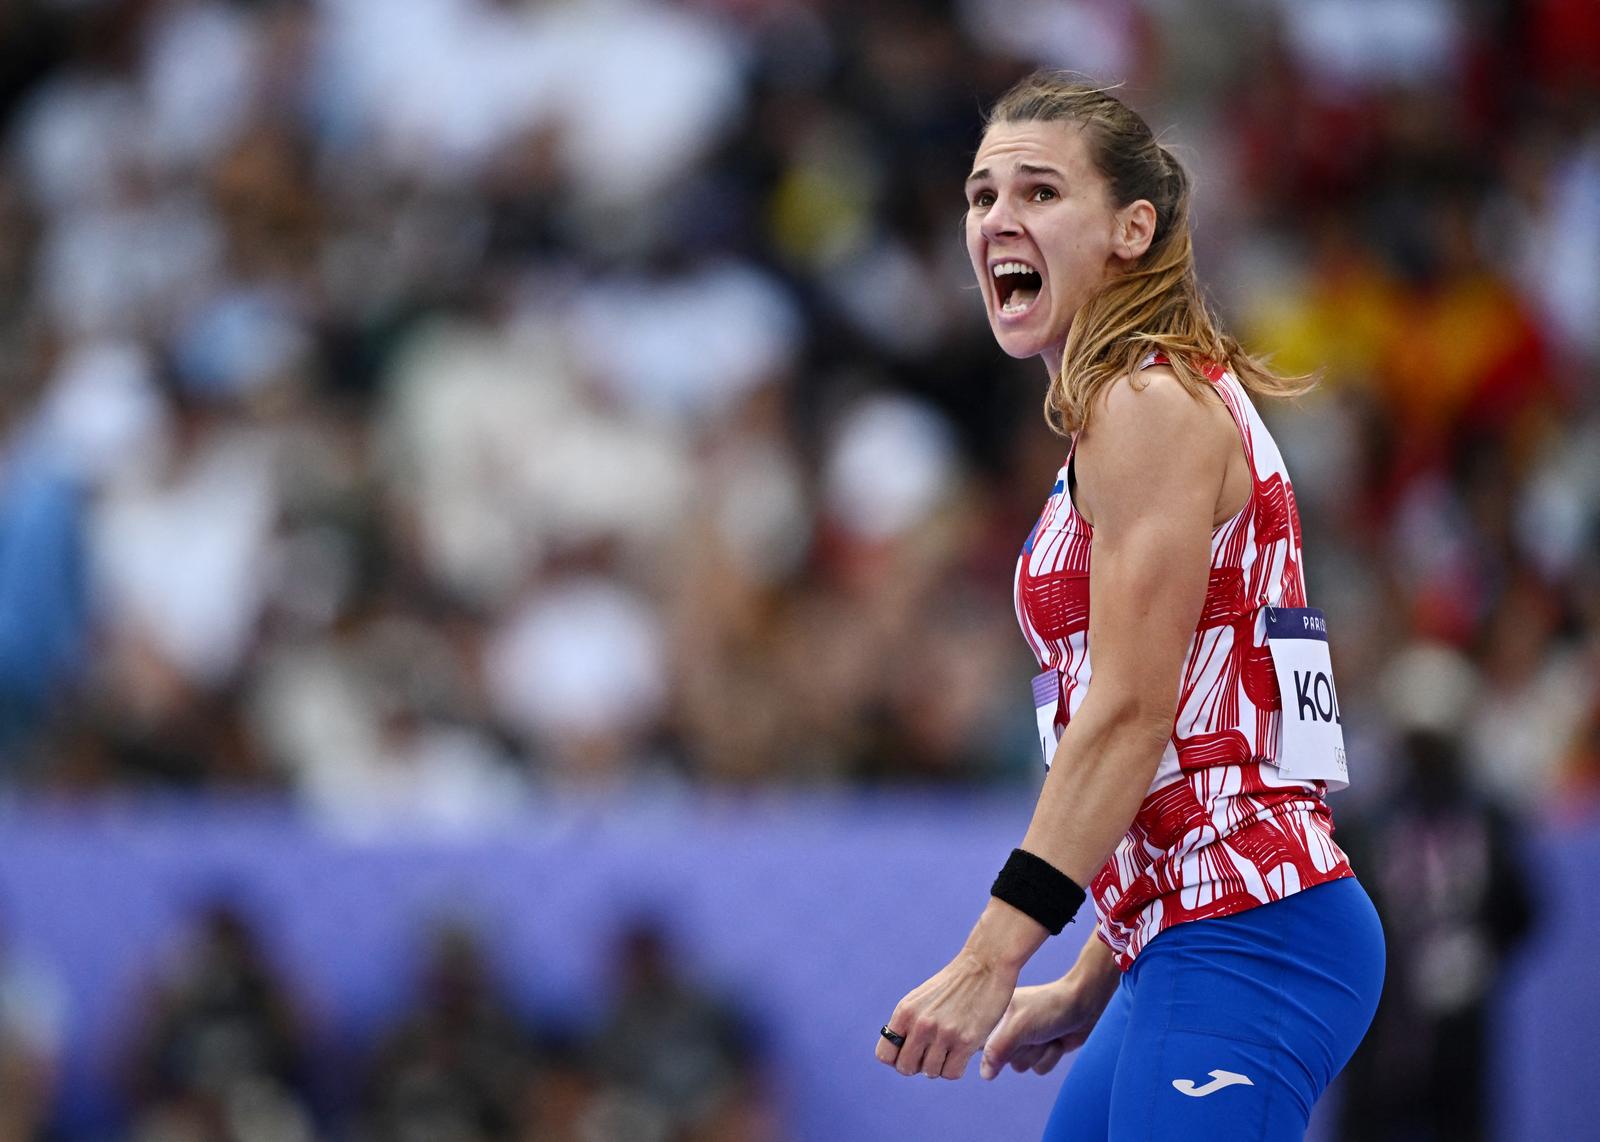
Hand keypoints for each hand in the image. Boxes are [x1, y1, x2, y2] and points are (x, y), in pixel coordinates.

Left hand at [875, 949, 1018, 1079]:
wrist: (985, 966)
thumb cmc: (952, 985)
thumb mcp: (920, 999)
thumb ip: (907, 1025)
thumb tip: (898, 1058)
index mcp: (905, 1011)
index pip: (884, 1054)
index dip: (896, 1059)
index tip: (910, 1052)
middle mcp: (920, 1023)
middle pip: (905, 1068)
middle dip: (917, 1065)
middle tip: (931, 1052)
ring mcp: (943, 1033)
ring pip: (930, 1072)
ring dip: (939, 1065)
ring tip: (949, 1047)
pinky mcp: (966, 1042)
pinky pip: (951, 1074)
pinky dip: (955, 1068)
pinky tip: (961, 1052)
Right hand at [978, 975, 1112, 1079]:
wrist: (1083, 1004)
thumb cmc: (1049, 1007)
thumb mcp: (1019, 1026)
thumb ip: (998, 1049)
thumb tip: (985, 1075)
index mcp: (995, 1015)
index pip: (979, 1043)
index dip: (992, 1047)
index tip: (1008, 1040)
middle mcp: (1006, 1028)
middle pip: (1002, 1060)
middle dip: (1023, 1050)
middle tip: (1034, 1032)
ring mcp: (1023, 1040)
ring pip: (1021, 1066)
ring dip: (1039, 1053)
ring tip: (1046, 1034)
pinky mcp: (1040, 1049)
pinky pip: (1038, 1069)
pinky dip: (1050, 1058)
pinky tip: (1056, 1041)